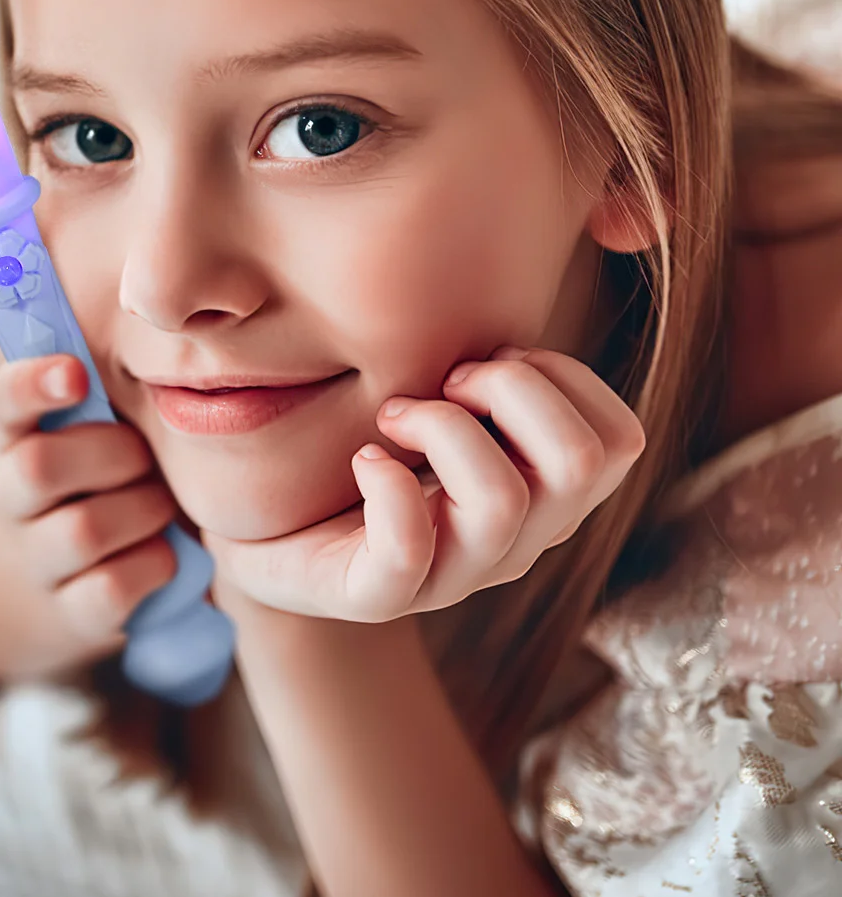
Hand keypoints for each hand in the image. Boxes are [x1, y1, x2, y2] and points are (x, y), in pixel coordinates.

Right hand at [0, 355, 178, 662]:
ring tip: (160, 505)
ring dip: (141, 511)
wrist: (52, 588)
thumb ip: (105, 386)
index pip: (1, 400)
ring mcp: (35, 560)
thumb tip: (156, 325)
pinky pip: (111, 590)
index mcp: (13, 437)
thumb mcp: (86, 429)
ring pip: (82, 531)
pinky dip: (152, 566)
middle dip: (112, 454)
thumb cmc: (96, 481)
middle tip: (145, 455)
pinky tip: (164, 554)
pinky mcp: (69, 615)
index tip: (75, 374)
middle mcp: (11, 498)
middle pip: (39, 467)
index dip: (31, 384)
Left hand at [203, 347, 645, 622]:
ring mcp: (450, 577)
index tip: (490, 358)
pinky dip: (386, 489)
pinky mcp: (374, 595)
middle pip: (582, 464)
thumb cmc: (364, 448)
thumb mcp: (438, 401)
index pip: (619, 440)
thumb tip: (500, 301)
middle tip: (444, 381)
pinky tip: (366, 459)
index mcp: (541, 494)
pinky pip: (405, 555)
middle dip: (513, 390)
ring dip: (441, 428)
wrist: (278, 534)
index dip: (564, 377)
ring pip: (502, 503)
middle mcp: (513, 541)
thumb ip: (484, 369)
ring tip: (390, 414)